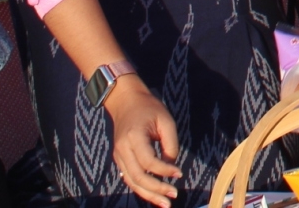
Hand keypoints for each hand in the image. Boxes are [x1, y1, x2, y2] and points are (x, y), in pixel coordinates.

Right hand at [104, 76, 180, 204]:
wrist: (125, 101)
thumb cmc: (148, 108)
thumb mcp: (165, 120)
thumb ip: (170, 144)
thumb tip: (171, 166)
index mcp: (133, 137)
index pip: (148, 161)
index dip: (164, 170)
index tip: (179, 174)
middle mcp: (122, 150)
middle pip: (138, 177)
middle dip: (156, 189)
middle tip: (174, 195)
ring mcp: (118, 156)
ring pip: (132, 182)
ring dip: (149, 195)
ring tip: (165, 203)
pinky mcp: (120, 160)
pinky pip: (130, 178)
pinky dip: (142, 189)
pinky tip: (154, 195)